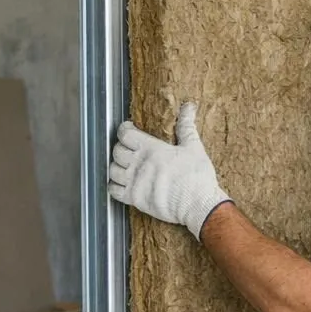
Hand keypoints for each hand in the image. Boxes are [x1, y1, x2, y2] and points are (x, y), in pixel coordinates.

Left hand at [108, 101, 229, 237]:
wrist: (198, 204)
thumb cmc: (197, 177)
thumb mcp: (194, 148)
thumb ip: (186, 126)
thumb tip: (188, 107)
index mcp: (151, 148)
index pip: (126, 134)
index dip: (124, 129)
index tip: (128, 129)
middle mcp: (139, 164)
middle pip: (117, 151)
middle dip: (121, 147)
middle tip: (128, 148)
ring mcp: (135, 182)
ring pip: (112, 170)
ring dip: (116, 166)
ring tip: (124, 166)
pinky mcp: (134, 199)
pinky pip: (114, 191)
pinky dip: (114, 186)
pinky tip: (121, 183)